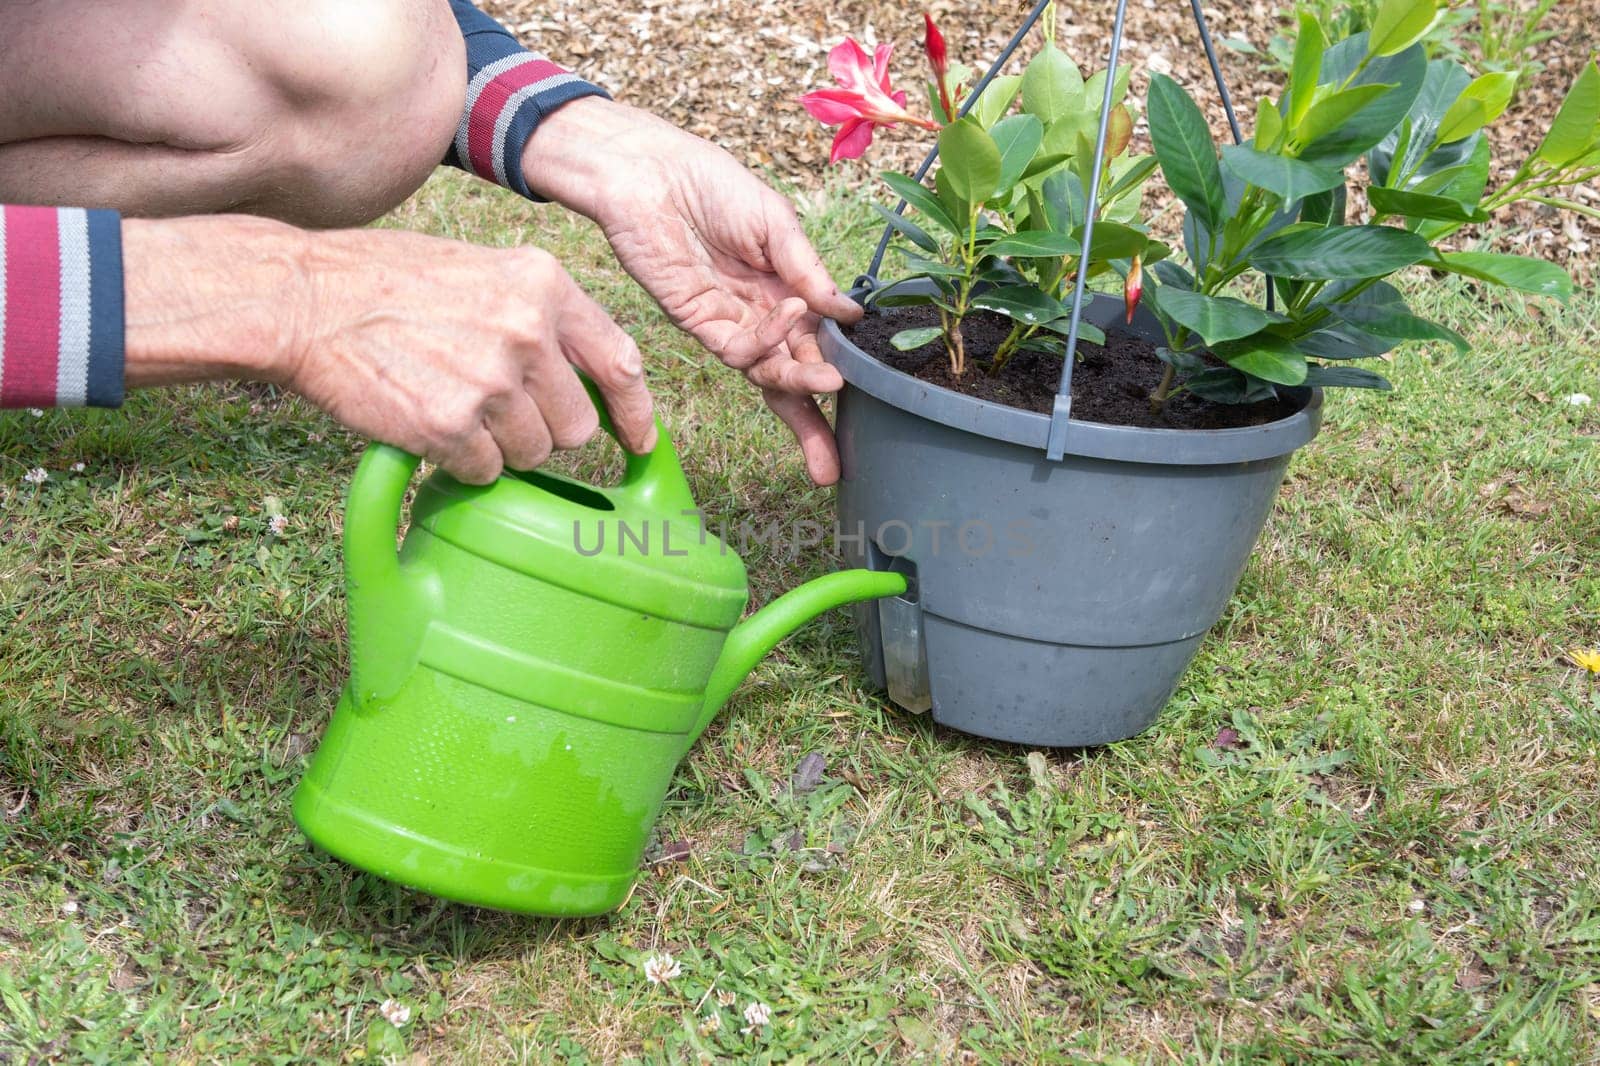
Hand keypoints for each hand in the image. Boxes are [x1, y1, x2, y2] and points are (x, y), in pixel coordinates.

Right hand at [122, 216, 655, 483]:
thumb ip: (541, 316)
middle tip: (497, 411)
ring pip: (534, 455)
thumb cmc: (389, 282)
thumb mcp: (485, 270)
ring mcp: (490, 381)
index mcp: (544, 285)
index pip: (621, 363)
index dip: (635, 411)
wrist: (306, 298)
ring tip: (455, 408)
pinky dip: (462, 463)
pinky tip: (430, 426)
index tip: (640, 441)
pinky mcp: (450, 426)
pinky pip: (486, 472)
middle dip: (545, 431)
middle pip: (577, 425)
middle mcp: (528, 332)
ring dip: (502, 448)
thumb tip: (588, 376)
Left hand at [525, 99, 862, 484]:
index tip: (872, 400)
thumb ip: (809, 272)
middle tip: (835, 464)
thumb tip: (852, 316)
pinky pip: (737, 351)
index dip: (841, 377)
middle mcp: (762, 315)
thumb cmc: (713, 185)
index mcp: (787, 291)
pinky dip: (766, 341)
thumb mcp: (777, 224)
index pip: (818, 346)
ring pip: (768, 376)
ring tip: (828, 380)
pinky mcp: (697, 324)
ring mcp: (730, 323)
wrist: (650, 173)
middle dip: (815, 424)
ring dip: (799, 384)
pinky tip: (787, 313)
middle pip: (793, 380)